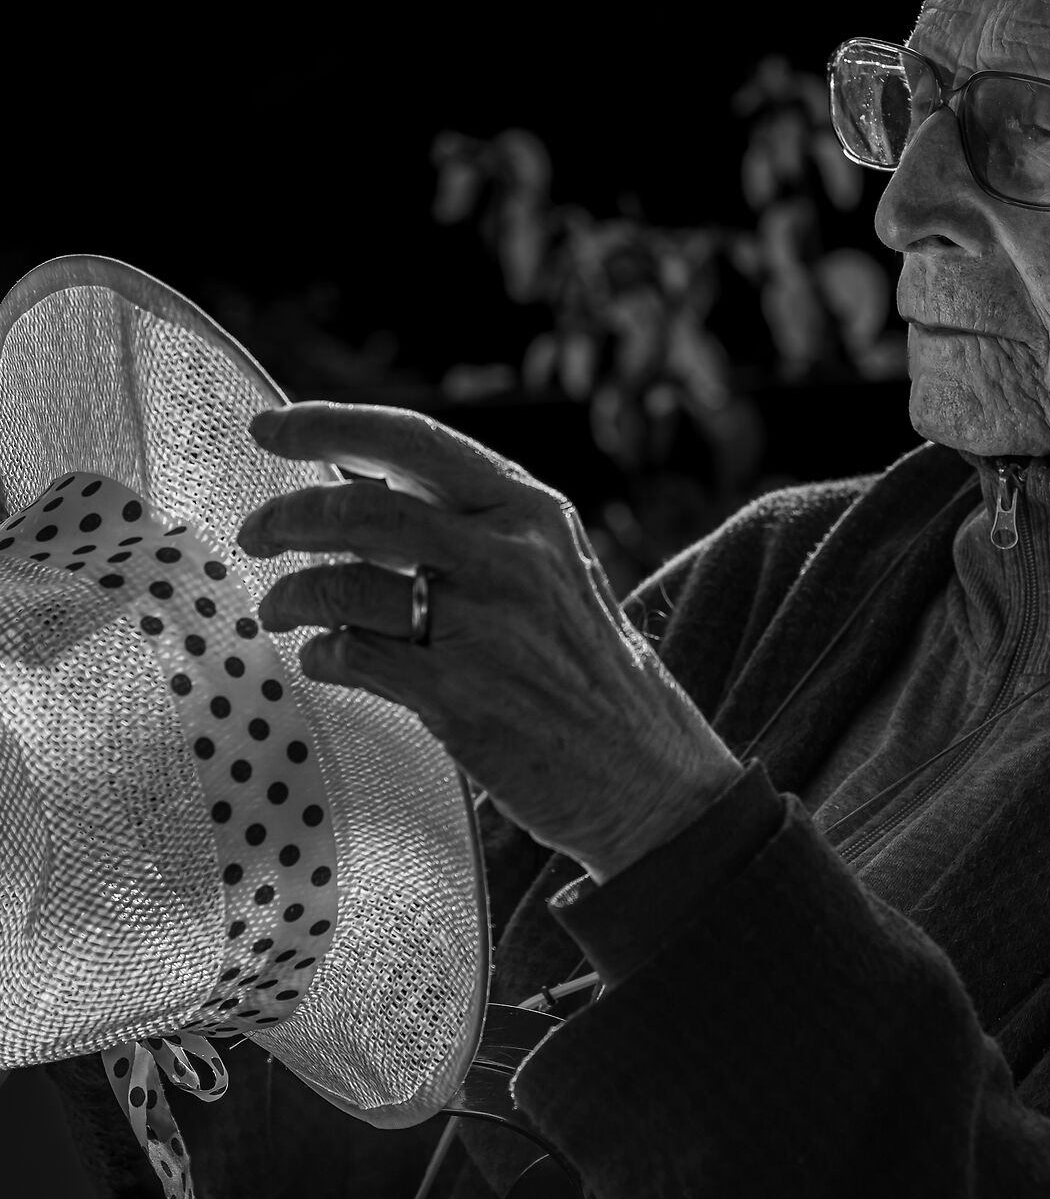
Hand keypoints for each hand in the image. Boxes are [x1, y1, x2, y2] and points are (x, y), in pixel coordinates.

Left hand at [237, 402, 743, 880]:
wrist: (646, 773)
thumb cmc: (583, 669)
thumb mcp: (549, 570)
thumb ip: (468, 527)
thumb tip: (350, 491)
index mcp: (533, 511)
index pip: (414, 440)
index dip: (329, 425)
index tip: (270, 427)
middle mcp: (512, 557)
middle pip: (363, 509)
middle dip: (288, 516)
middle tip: (254, 534)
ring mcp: (485, 628)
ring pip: (345, 584)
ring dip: (291, 594)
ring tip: (279, 608)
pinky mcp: (459, 698)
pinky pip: (353, 656)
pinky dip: (321, 653)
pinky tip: (324, 658)